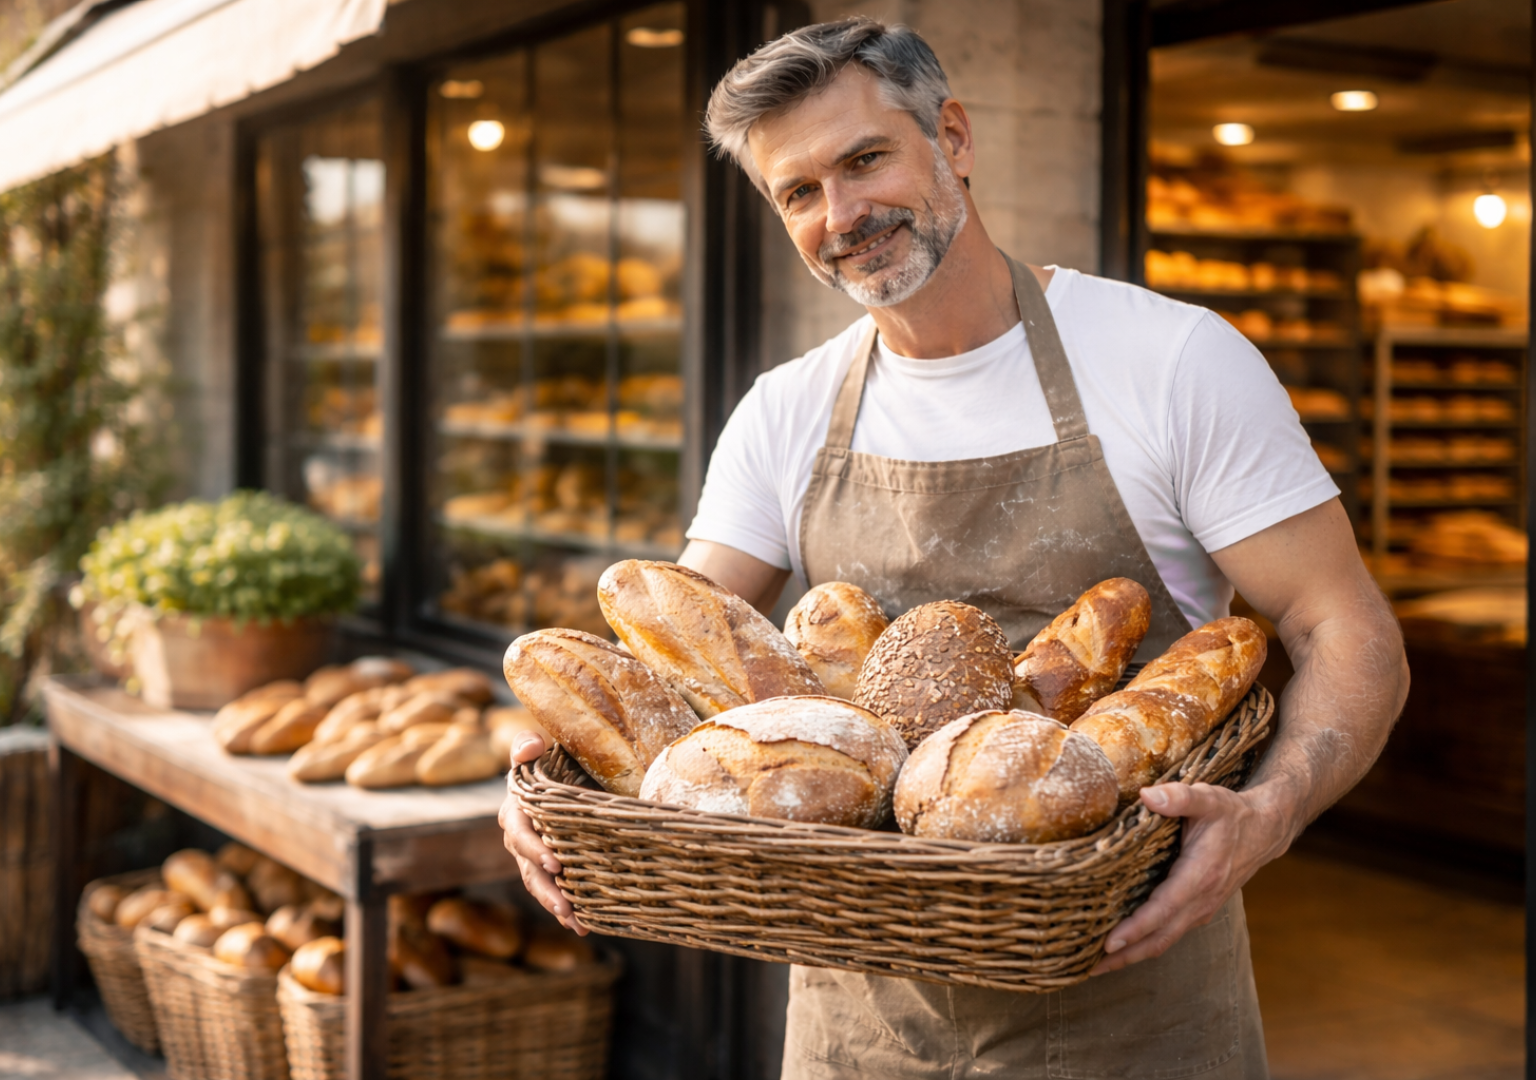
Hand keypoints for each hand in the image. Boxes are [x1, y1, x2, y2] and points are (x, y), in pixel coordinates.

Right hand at [498, 732, 586, 934]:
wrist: (557, 773)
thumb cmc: (545, 759)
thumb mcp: (535, 750)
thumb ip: (526, 746)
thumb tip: (530, 745)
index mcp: (515, 811)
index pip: (520, 834)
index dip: (534, 849)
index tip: (555, 863)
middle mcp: (519, 838)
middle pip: (529, 870)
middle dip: (547, 890)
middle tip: (566, 908)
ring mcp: (532, 856)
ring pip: (540, 885)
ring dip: (557, 906)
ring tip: (577, 923)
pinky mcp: (549, 866)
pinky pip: (554, 889)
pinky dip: (568, 908)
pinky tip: (585, 925)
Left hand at [1089, 781, 1290, 975]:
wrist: (1263, 831)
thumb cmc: (1231, 814)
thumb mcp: (1208, 798)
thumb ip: (1179, 796)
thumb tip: (1147, 795)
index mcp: (1200, 875)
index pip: (1164, 909)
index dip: (1137, 928)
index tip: (1110, 942)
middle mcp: (1201, 900)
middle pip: (1160, 937)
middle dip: (1126, 955)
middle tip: (1089, 968)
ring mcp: (1200, 909)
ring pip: (1164, 941)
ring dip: (1132, 956)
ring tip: (1097, 966)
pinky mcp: (1197, 911)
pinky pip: (1168, 934)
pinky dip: (1144, 945)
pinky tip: (1122, 948)